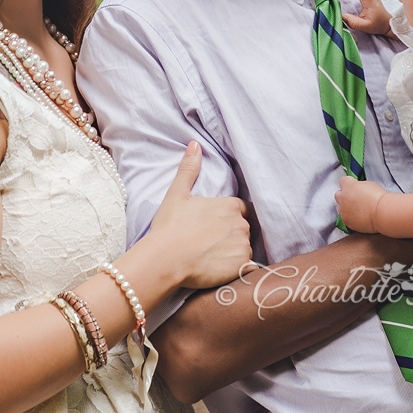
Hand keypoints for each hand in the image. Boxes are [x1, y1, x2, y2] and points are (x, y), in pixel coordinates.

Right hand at [146, 141, 253, 289]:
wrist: (165, 259)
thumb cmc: (169, 227)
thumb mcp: (177, 194)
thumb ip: (189, 169)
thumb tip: (195, 144)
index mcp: (230, 205)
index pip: (241, 210)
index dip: (229, 218)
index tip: (214, 226)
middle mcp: (241, 224)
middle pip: (244, 229)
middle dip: (231, 235)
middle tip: (210, 243)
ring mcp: (243, 245)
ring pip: (244, 248)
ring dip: (234, 252)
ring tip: (212, 257)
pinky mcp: (242, 266)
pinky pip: (246, 267)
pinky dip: (236, 268)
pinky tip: (219, 268)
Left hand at [334, 175, 386, 232]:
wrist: (382, 213)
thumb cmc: (379, 198)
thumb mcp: (369, 185)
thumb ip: (359, 186)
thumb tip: (358, 189)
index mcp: (349, 185)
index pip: (342, 181)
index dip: (348, 184)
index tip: (352, 187)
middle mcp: (343, 197)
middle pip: (338, 194)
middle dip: (344, 196)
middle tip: (353, 199)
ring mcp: (343, 209)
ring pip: (339, 207)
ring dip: (345, 208)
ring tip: (356, 210)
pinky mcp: (346, 220)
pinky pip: (344, 218)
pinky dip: (350, 218)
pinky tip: (358, 217)